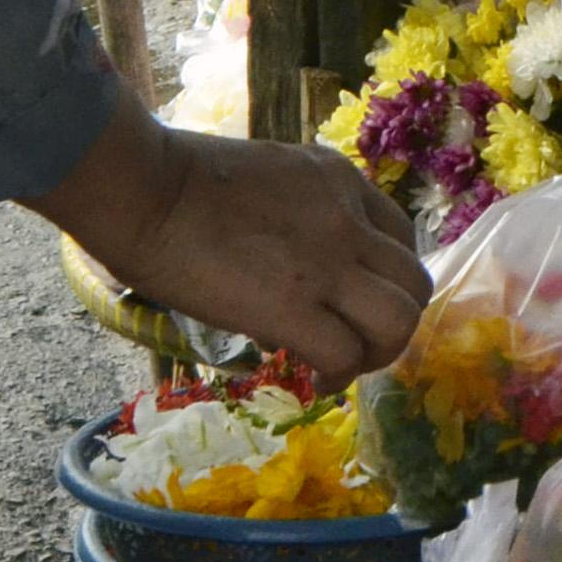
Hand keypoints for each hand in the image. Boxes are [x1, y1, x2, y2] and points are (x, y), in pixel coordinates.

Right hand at [31, 92, 429, 380]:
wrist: (145, 190)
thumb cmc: (179, 181)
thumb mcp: (268, 181)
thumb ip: (299, 220)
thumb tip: (289, 288)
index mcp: (340, 181)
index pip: (400, 237)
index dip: (386, 279)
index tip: (356, 300)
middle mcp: (348, 219)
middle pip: (415, 283)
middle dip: (395, 321)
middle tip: (357, 341)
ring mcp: (328, 263)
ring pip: (401, 320)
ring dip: (379, 353)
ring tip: (344, 365)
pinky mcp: (294, 306)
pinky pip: (347, 355)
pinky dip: (338, 376)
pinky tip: (315, 379)